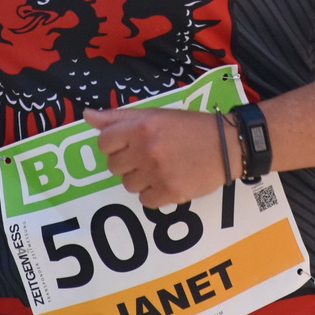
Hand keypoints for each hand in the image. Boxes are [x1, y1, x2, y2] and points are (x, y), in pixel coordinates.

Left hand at [86, 107, 227, 210]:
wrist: (228, 145)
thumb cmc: (191, 127)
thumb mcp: (155, 114)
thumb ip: (118, 117)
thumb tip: (87, 116)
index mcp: (141, 126)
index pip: (104, 142)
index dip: (114, 145)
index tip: (129, 144)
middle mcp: (146, 149)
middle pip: (114, 167)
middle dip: (127, 162)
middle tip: (148, 156)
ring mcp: (158, 173)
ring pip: (128, 185)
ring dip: (140, 179)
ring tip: (160, 168)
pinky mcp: (170, 192)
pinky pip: (145, 200)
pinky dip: (154, 194)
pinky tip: (168, 180)